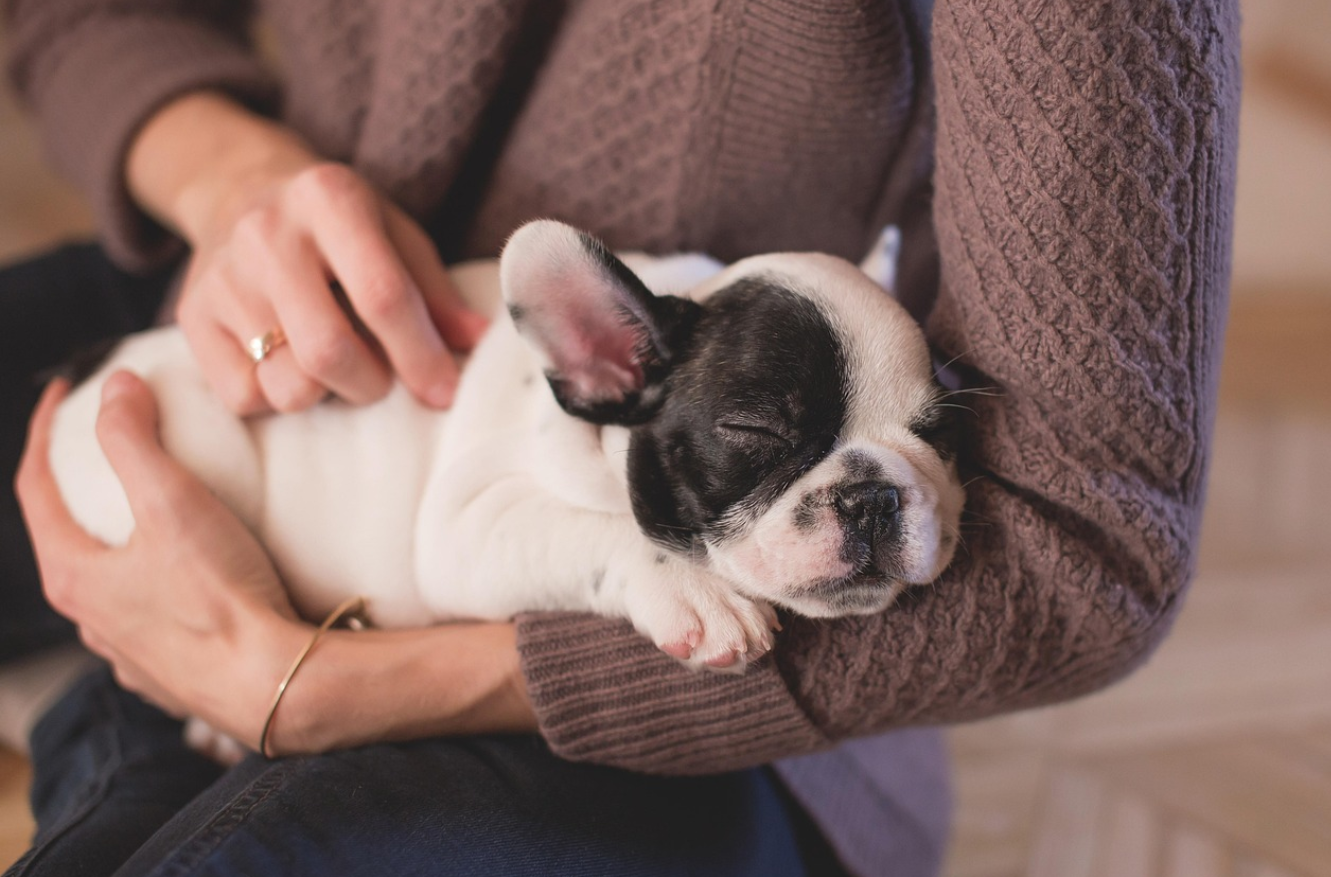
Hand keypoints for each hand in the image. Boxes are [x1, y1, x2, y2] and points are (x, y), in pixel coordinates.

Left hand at [15, 374, 536, 753]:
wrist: (274, 684)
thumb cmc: (220, 596)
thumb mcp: (174, 503)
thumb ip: (136, 440)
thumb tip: (116, 386)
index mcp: (74, 576)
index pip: (35, 488)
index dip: (45, 431)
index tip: (65, 392)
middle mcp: (89, 621)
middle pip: (67, 538)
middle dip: (80, 488)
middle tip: (109, 450)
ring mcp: (128, 653)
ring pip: (108, 584)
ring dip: (118, 543)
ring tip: (153, 514)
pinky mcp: (169, 675)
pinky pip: (149, 619)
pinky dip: (155, 585)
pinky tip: (188, 579)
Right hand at [129, 92, 487, 414]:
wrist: (237, 188)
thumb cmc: (337, 224)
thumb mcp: (394, 234)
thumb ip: (435, 292)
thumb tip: (480, 342)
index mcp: (330, 199)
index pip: (382, 296)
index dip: (420, 355)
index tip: (444, 392)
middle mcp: (267, 234)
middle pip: (328, 351)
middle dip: (371, 383)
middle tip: (381, 377)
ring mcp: (222, 277)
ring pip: (286, 385)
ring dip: (325, 393)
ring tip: (333, 364)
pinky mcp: (191, 317)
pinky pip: (243, 397)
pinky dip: (276, 396)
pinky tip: (287, 363)